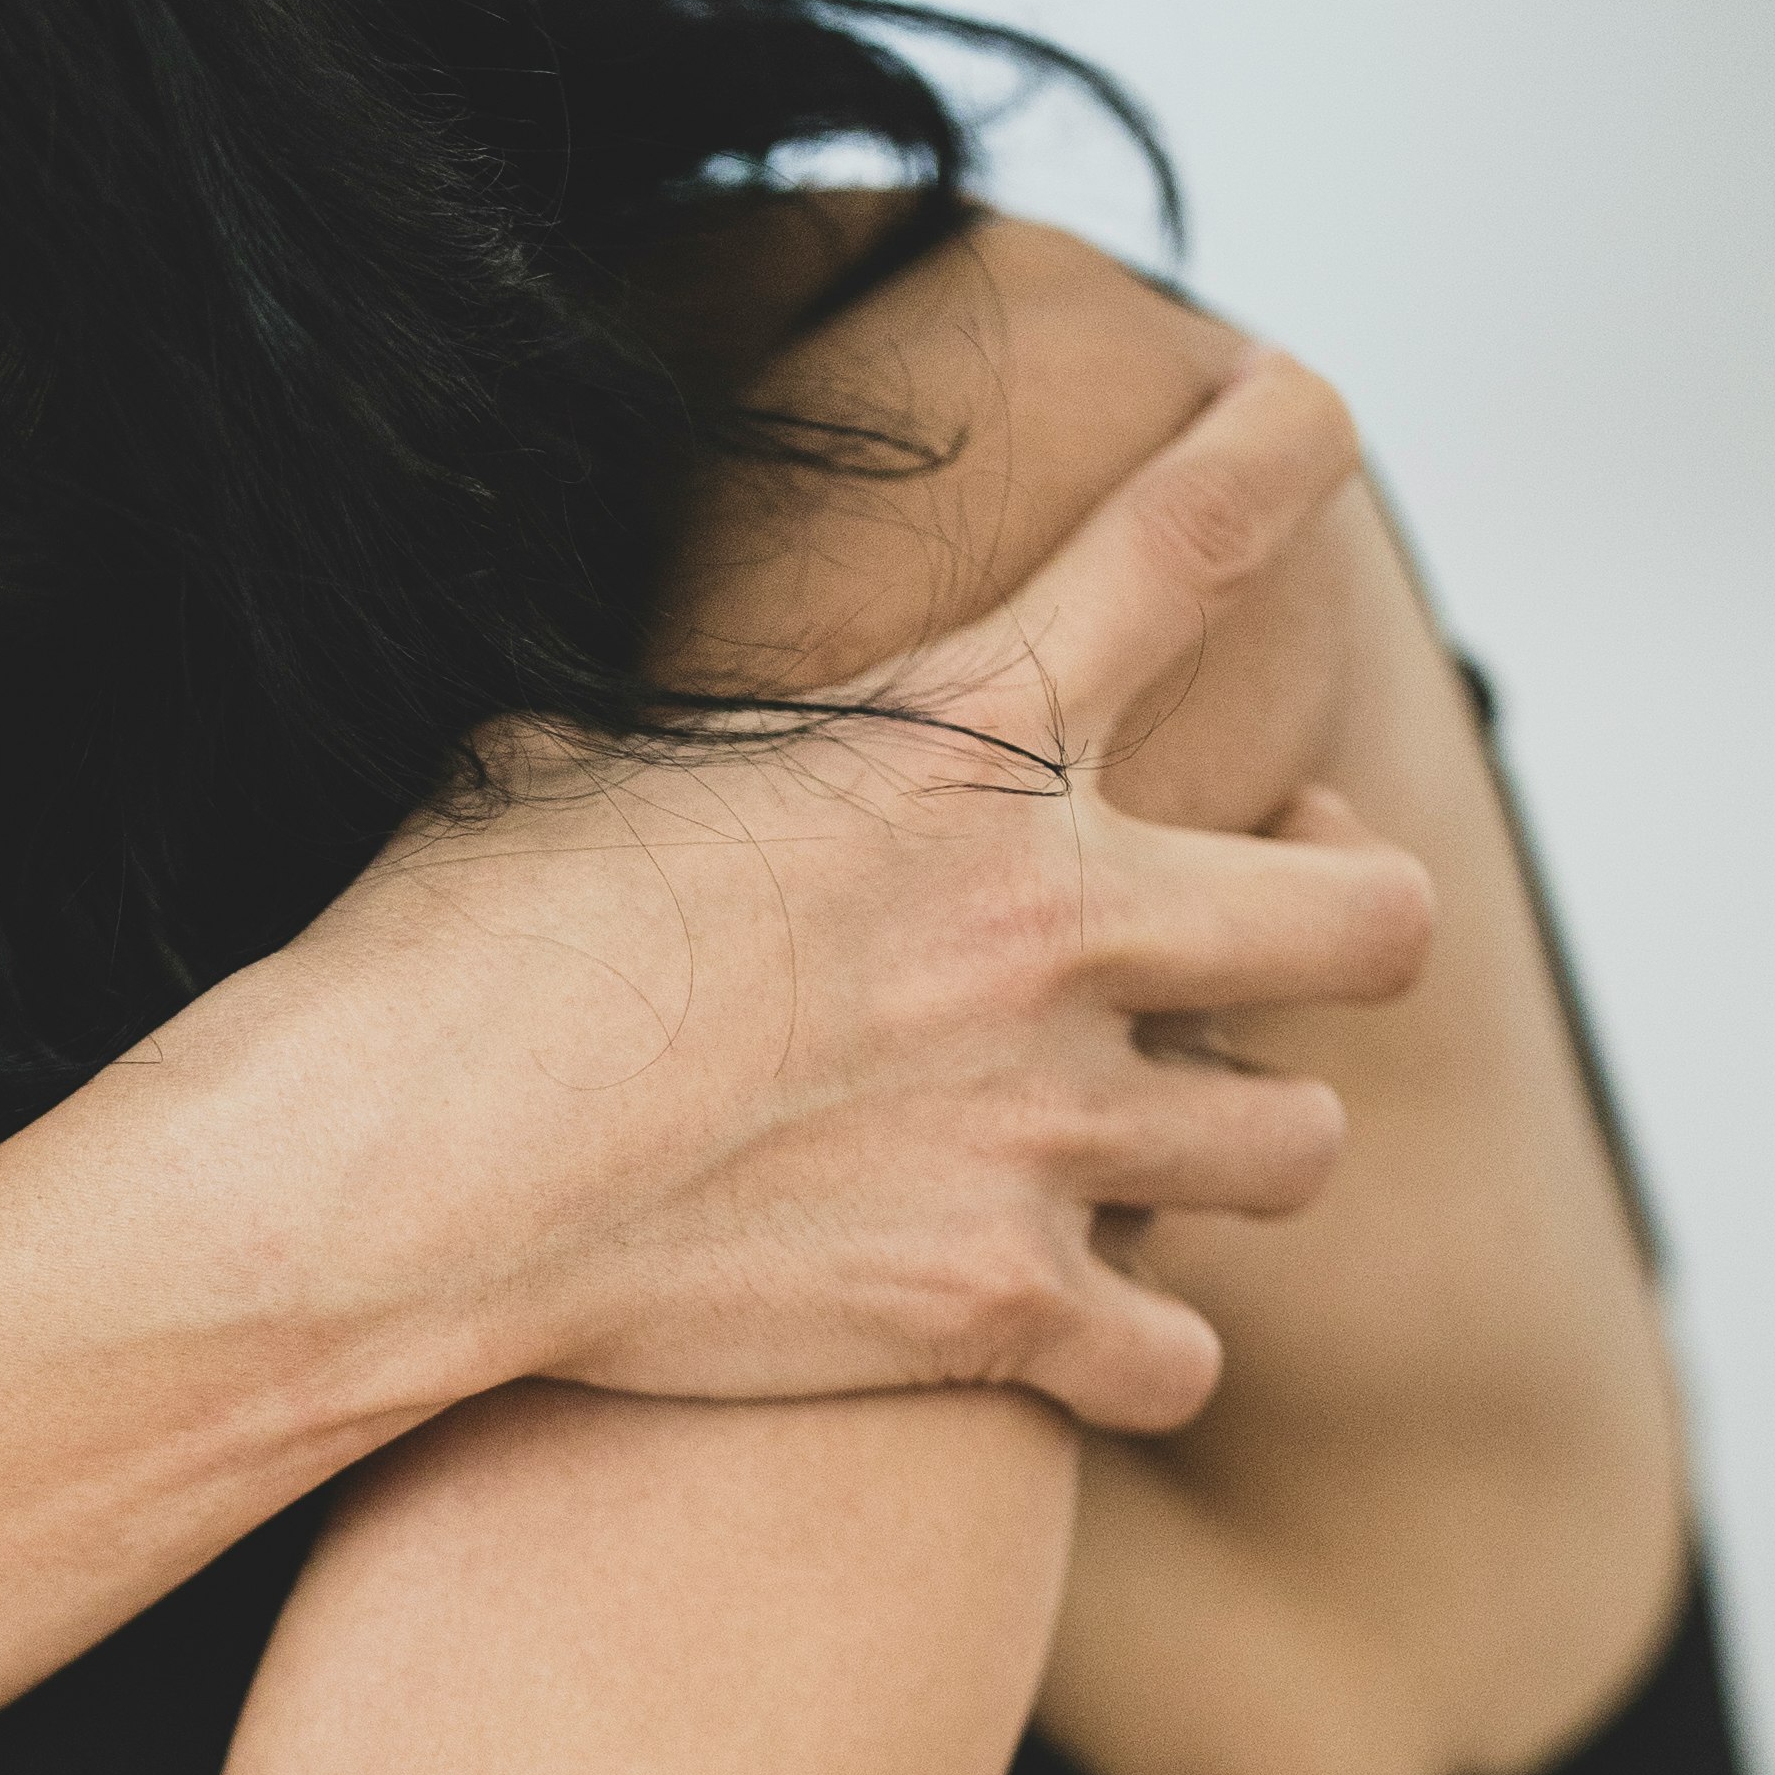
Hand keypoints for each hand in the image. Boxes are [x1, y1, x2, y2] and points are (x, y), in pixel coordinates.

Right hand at [275, 351, 1434, 1431]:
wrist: (399, 1183)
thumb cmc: (448, 956)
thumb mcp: (570, 762)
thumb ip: (706, 738)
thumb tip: (633, 723)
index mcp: (960, 742)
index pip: (1199, 534)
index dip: (1286, 448)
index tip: (1312, 417)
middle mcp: (1052, 925)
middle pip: (1376, 914)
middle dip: (1348, 918)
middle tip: (1272, 933)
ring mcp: (1045, 1130)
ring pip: (1302, 1147)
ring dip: (1234, 1148)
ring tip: (1157, 1151)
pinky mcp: (999, 1310)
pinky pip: (1181, 1356)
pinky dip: (1132, 1356)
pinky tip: (1075, 1340)